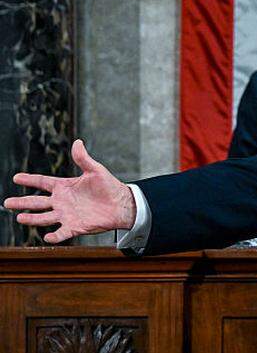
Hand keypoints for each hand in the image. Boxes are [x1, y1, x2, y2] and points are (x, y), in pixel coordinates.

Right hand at [4, 140, 135, 242]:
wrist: (121, 204)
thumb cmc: (108, 186)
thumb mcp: (95, 170)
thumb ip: (83, 158)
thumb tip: (77, 142)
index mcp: (64, 187)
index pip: (43, 182)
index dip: (30, 179)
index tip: (16, 177)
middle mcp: (61, 201)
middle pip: (37, 202)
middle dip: (22, 202)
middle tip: (7, 202)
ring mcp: (66, 215)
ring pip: (45, 217)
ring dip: (33, 218)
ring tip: (20, 217)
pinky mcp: (75, 227)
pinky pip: (62, 233)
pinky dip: (55, 236)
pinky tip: (47, 236)